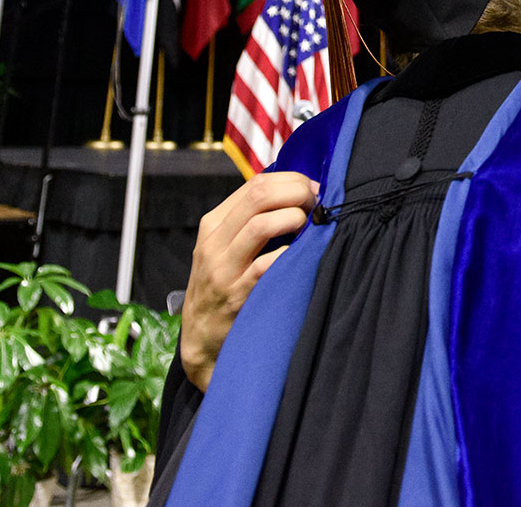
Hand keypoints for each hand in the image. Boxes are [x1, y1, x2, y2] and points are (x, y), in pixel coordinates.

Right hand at [180, 171, 318, 390]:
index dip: (293, 181)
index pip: (256, 184)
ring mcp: (223, 268)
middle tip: (318, 205)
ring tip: (310, 228)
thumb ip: (253, 221)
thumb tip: (300, 194)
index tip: (315, 192)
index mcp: (214, 223)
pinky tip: (301, 256)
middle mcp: (215, 241)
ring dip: (296, 219)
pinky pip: (267, 264)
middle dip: (298, 193)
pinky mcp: (236, 294)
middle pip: (260, 195)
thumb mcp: (227, 248)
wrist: (202, 339)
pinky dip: (290, 254)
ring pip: (261, 224)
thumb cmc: (224, 288)